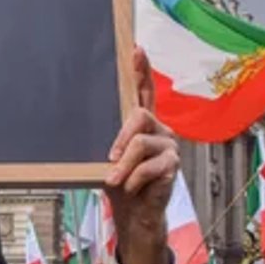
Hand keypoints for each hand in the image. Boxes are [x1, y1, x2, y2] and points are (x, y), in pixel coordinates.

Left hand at [102, 49, 181, 263]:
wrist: (134, 214)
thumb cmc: (121, 183)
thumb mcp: (110, 158)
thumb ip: (111, 141)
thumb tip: (92, 131)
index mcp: (143, 124)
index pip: (144, 92)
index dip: (141, 70)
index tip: (137, 49)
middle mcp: (160, 129)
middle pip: (140, 116)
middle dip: (122, 138)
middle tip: (110, 157)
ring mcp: (168, 146)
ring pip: (142, 143)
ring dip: (124, 164)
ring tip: (115, 179)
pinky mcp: (172, 165)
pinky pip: (149, 166)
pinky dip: (134, 179)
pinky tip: (130, 187)